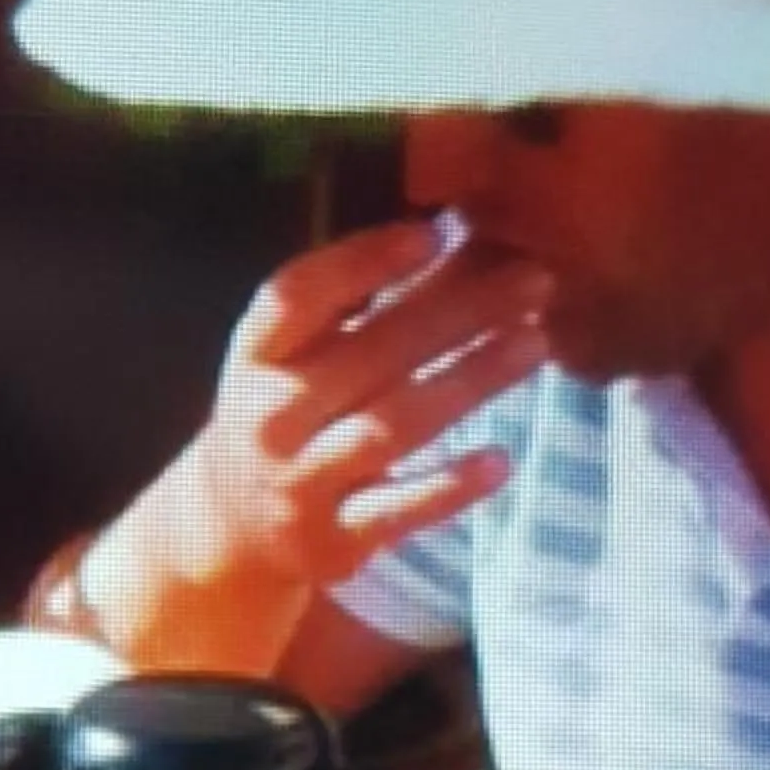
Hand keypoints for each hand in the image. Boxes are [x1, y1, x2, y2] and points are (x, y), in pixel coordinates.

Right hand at [186, 219, 550, 594]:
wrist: (233, 528)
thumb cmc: (287, 415)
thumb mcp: (303, 359)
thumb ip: (369, 305)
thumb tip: (462, 230)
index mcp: (256, 358)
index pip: (297, 298)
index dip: (360, 263)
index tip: (432, 233)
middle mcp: (271, 418)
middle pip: (369, 356)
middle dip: (458, 312)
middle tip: (534, 280)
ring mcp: (301, 482)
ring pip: (393, 426)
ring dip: (470, 382)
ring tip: (536, 343)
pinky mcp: (334, 539)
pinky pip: (399, 510)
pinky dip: (449, 486)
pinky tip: (501, 460)